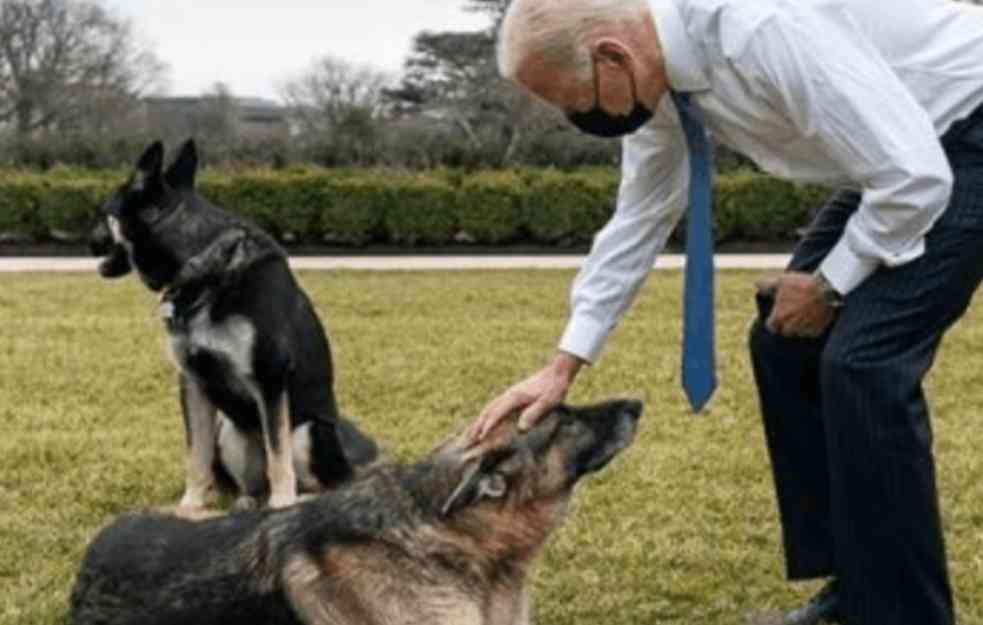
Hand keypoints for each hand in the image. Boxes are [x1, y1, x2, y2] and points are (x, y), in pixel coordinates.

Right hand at [467, 352, 584, 445]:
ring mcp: (509, 394)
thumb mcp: (548, 402)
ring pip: (489, 409)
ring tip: (470, 435)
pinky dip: (486, 416)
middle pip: (487, 412)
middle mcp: (508, 395)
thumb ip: (535, 413)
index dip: (487, 427)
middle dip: (477, 427)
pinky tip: (484, 422)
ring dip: (478, 422)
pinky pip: (494, 406)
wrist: (558, 372)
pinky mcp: (512, 395)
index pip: (496, 414)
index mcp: (515, 397)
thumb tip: (521, 428)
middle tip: (467, 442)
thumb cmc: (555, 388)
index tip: (479, 439)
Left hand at [756, 271, 837, 337]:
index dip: (773, 320)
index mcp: (779, 318)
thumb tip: (756, 286)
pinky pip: (810, 332)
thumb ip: (765, 285)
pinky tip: (812, 316)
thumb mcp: (780, 281)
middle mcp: (790, 328)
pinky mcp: (817, 331)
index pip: (771, 327)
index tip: (778, 313)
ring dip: (798, 326)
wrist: (827, 289)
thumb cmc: (801, 285)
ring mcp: (804, 331)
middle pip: (784, 331)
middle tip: (791, 313)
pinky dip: (810, 327)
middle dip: (785, 324)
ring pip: (797, 333)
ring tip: (802, 314)